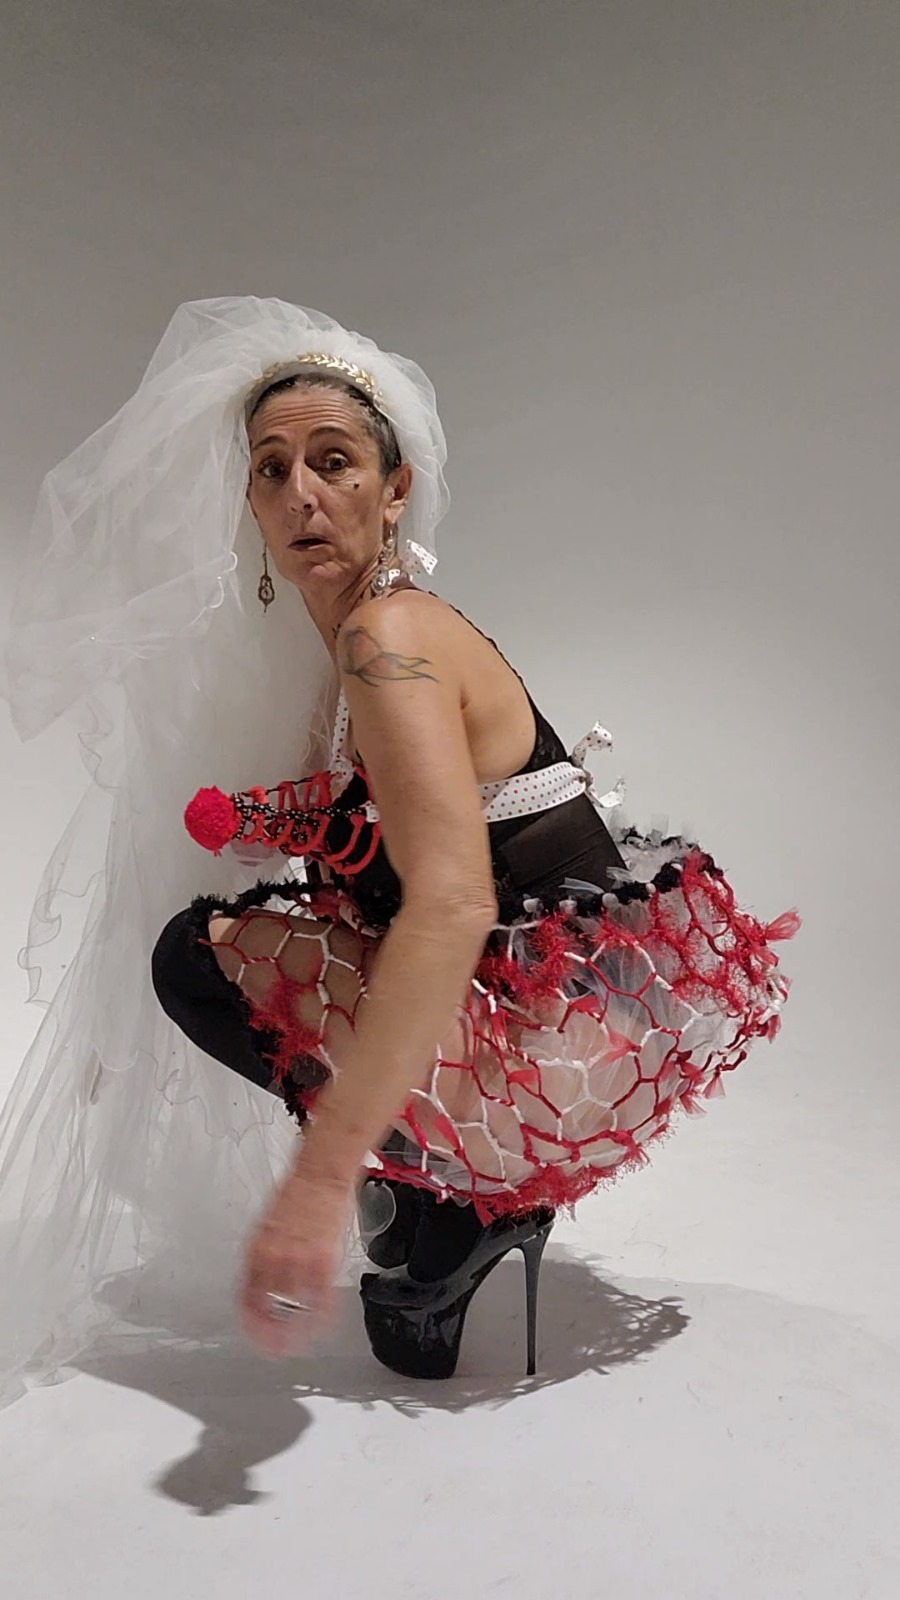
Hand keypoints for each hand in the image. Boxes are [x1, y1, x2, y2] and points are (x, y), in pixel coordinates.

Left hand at [239, 1168, 352, 1357]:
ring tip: (296, 1344)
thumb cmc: (296, 1193)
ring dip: (293, 1331)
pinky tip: (320, 1327)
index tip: (252, 1333)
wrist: (320, 1172)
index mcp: (256, 1249)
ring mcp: (300, 1260)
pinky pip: (321, 1299)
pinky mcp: (324, 1260)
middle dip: (269, 1332)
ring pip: (292, 1308)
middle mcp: (274, 1257)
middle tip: (273, 1347)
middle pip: (267, 1307)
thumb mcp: (267, 1224)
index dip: (248, 1320)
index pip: (246, 1295)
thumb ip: (264, 1253)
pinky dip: (320, 1318)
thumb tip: (261, 1276)